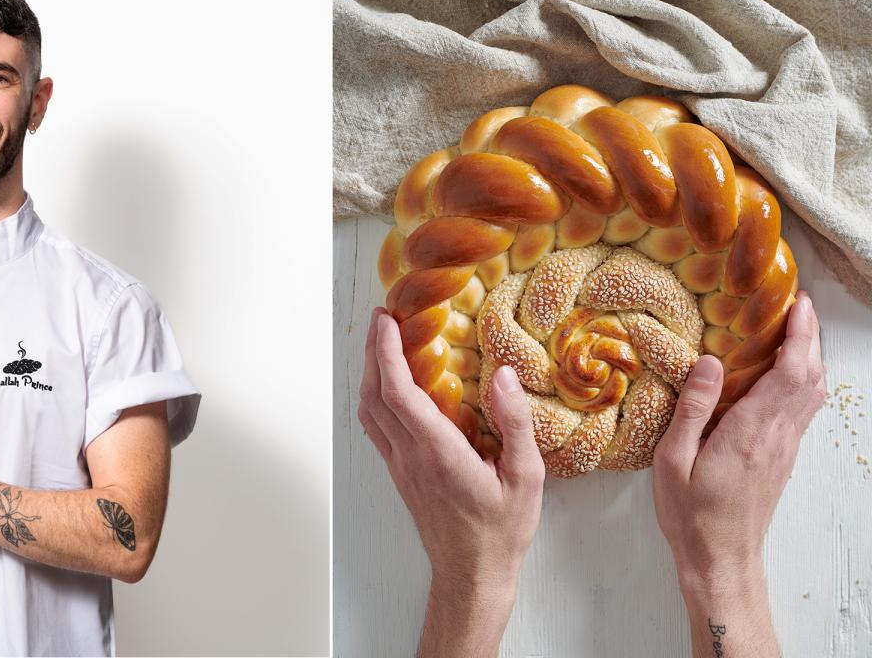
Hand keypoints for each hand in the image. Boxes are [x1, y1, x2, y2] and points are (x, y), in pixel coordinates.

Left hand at [359, 307, 542, 655]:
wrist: (472, 574)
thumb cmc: (501, 530)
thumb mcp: (525, 477)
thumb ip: (514, 423)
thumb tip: (502, 376)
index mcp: (437, 452)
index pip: (398, 392)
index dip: (385, 352)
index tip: (386, 321)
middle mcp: (410, 456)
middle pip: (374, 395)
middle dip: (371, 352)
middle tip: (381, 319)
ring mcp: (400, 466)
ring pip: (369, 412)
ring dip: (370, 373)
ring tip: (382, 344)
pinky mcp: (400, 474)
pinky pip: (377, 428)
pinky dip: (377, 397)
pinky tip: (391, 386)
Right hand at [653, 291, 824, 590]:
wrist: (721, 557)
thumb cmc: (691, 512)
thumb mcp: (673, 460)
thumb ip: (693, 408)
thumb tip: (707, 362)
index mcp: (751, 431)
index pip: (790, 371)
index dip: (800, 333)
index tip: (797, 303)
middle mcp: (777, 436)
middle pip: (810, 376)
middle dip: (809, 336)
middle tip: (795, 305)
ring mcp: (784, 447)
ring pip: (812, 392)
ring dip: (809, 357)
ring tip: (790, 331)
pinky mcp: (782, 457)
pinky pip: (802, 408)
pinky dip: (801, 380)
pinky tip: (780, 374)